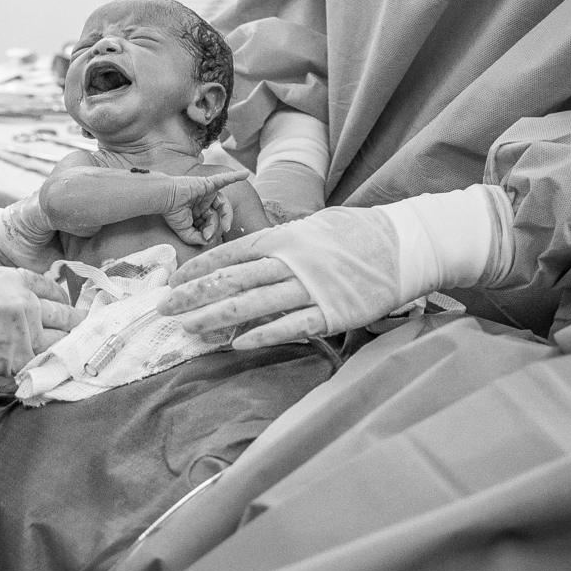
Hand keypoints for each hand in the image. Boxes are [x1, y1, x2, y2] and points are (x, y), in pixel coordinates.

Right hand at [0, 266, 80, 386]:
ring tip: (80, 355)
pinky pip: (41, 367)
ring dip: (71, 349)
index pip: (51, 287)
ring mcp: (25, 334)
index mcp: (15, 279)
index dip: (61, 298)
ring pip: (62, 343)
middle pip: (66, 316)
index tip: (65, 305)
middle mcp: (28, 304)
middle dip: (77, 325)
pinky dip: (49, 371)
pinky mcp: (15, 362)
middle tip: (86, 332)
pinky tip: (55, 374)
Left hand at [157, 190, 510, 350]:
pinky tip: (236, 343)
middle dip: (194, 294)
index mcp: (286, 236)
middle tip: (164, 308)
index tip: (173, 280)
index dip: (199, 267)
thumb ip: (283, 241)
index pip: (231, 252)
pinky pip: (290, 327)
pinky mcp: (331, 313)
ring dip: (216, 316)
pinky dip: (262, 335)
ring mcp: (311, 288)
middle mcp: (292, 261)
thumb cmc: (359, 234)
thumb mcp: (315, 226)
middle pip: (233, 279)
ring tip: (188, 328)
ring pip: (254, 303)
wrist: (406, 245)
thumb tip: (252, 252)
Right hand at [159, 167, 249, 247]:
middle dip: (218, 224)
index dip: (211, 230)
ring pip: (223, 203)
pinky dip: (235, 176)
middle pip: (218, 214)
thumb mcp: (185, 231)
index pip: (212, 221)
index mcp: (199, 211)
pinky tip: (246, 174)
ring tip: (227, 225)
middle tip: (220, 232)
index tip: (206, 237)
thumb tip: (208, 241)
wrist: (164, 199)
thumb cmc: (172, 213)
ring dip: (226, 214)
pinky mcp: (207, 183)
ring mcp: (207, 192)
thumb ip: (196, 238)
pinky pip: (223, 179)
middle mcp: (205, 201)